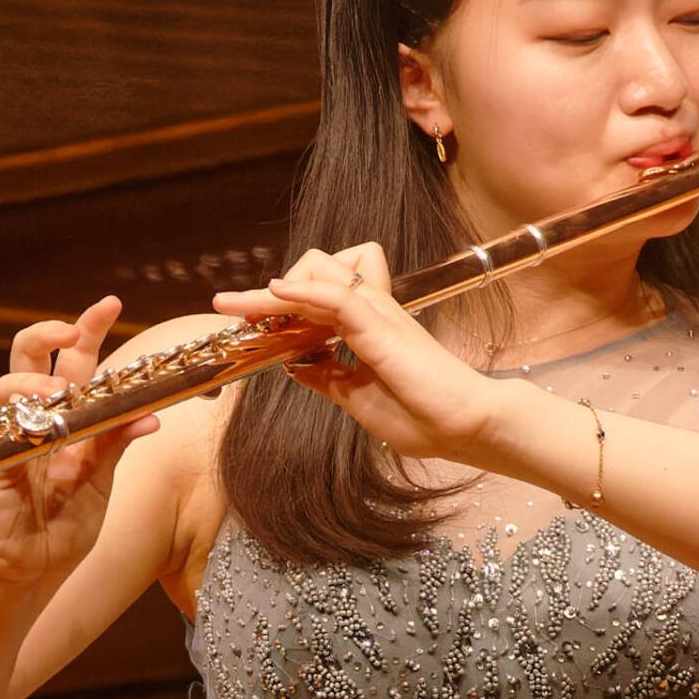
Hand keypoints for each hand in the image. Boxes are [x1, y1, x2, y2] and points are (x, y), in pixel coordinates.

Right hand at [0, 296, 160, 585]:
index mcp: (69, 415)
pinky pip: (1, 433)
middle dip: (49, 332)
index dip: (88, 329)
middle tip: (72, 330)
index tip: (109, 303)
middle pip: (32, 355)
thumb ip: (117, 444)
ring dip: (33, 381)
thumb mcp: (102, 479)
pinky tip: (37, 427)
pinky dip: (19, 424)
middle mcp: (37, 417)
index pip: (76, 360)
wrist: (36, 568)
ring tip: (55, 392)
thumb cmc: (68, 521)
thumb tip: (152, 415)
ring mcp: (11, 437)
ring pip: (8, 384)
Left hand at [212, 244, 506, 464]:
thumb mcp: (356, 397)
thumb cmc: (423, 417)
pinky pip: (336, 295)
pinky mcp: (382, 325)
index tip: (238, 317)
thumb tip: (293, 364)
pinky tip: (273, 296)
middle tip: (230, 308)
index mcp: (365, 325)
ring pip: (318, 273)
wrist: (467, 427)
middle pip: (312, 270)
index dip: (273, 303)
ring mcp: (377, 313)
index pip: (313, 294)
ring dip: (274, 290)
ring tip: (245, 311)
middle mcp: (370, 309)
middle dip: (266, 292)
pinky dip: (301, 291)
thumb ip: (327, 376)